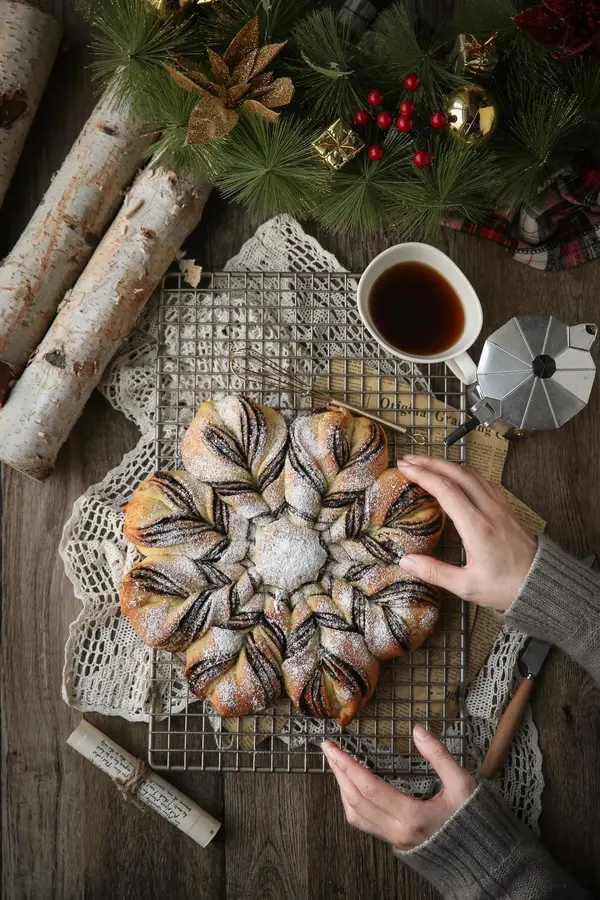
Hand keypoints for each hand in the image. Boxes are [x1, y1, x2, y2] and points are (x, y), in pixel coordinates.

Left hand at [322, 725, 475, 849]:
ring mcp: (394, 839)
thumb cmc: (473, 821)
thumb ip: (439, 756)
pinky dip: (351, 804)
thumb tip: (418, 730)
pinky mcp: (395, 841)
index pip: (369, 787)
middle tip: (328, 750)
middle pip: (355, 800)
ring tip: (338, 766)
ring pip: (355, 815)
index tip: (334, 748)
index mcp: (411, 816)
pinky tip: (352, 789)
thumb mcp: (462, 784)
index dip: (348, 765)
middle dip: (339, 772)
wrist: (482, 857)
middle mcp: (397, 831)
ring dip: (342, 788)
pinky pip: (363, 824)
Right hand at [397, 455, 537, 610]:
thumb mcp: (467, 586)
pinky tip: (455, 476)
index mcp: (477, 527)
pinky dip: (463, 473)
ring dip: (446, 464)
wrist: (542, 583)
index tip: (405, 469)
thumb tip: (406, 562)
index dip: (423, 476)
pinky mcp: (505, 508)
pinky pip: (482, 481)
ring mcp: (499, 506)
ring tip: (426, 463)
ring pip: (472, 474)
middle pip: (458, 474)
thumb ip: (435, 572)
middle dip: (430, 462)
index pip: (447, 490)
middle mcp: (489, 510)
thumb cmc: (506, 586)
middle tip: (408, 460)